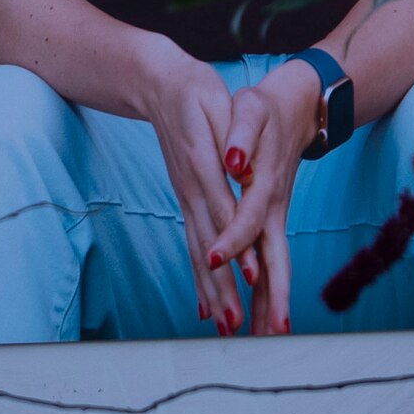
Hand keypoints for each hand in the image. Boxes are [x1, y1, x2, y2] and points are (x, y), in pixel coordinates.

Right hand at [135, 51, 258, 337]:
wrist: (162, 85)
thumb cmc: (196, 92)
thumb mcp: (216, 105)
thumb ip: (228, 137)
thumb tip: (237, 166)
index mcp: (204, 167)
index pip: (224, 213)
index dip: (237, 245)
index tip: (250, 276)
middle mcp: (193, 191)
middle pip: (209, 246)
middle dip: (222, 288)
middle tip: (235, 325)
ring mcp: (187, 199)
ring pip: (199, 253)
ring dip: (211, 293)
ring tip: (225, 327)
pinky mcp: (186, 202)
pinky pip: (193, 246)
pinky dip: (199, 278)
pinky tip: (205, 307)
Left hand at [199, 59, 330, 336]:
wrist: (298, 105)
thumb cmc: (267, 107)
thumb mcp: (252, 108)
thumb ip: (243, 131)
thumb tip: (235, 157)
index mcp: (264, 184)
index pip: (249, 218)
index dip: (234, 238)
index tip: (216, 258)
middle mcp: (273, 209)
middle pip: (275, 259)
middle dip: (272, 296)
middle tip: (267, 334)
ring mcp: (275, 218)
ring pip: (274, 267)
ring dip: (271, 304)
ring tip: (265, 339)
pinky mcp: (271, 221)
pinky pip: (268, 261)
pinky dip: (265, 290)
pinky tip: (257, 316)